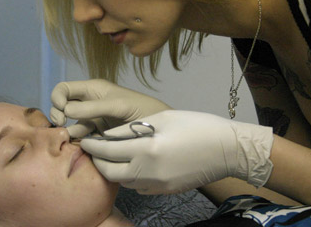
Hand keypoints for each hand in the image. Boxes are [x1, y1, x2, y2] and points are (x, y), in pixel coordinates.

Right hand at [50, 79, 170, 137]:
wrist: (156, 130)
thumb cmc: (140, 109)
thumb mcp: (117, 105)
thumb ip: (92, 107)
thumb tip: (66, 111)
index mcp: (92, 89)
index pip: (64, 89)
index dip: (57, 98)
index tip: (62, 111)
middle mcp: (89, 103)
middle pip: (62, 107)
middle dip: (58, 115)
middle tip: (62, 126)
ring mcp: (92, 120)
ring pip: (70, 125)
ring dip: (68, 131)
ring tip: (75, 139)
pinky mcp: (97, 136)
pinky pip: (81, 138)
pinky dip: (78, 142)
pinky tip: (83, 146)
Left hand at [81, 110, 273, 193]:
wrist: (227, 150)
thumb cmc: (196, 126)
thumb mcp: (162, 119)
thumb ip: (132, 129)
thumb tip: (110, 135)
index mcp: (147, 150)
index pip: (108, 150)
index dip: (93, 145)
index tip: (84, 139)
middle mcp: (148, 172)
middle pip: (110, 173)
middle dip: (97, 161)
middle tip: (93, 149)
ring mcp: (157, 186)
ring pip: (124, 182)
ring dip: (113, 169)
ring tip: (112, 155)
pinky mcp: (165, 192)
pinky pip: (139, 186)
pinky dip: (130, 176)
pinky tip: (133, 164)